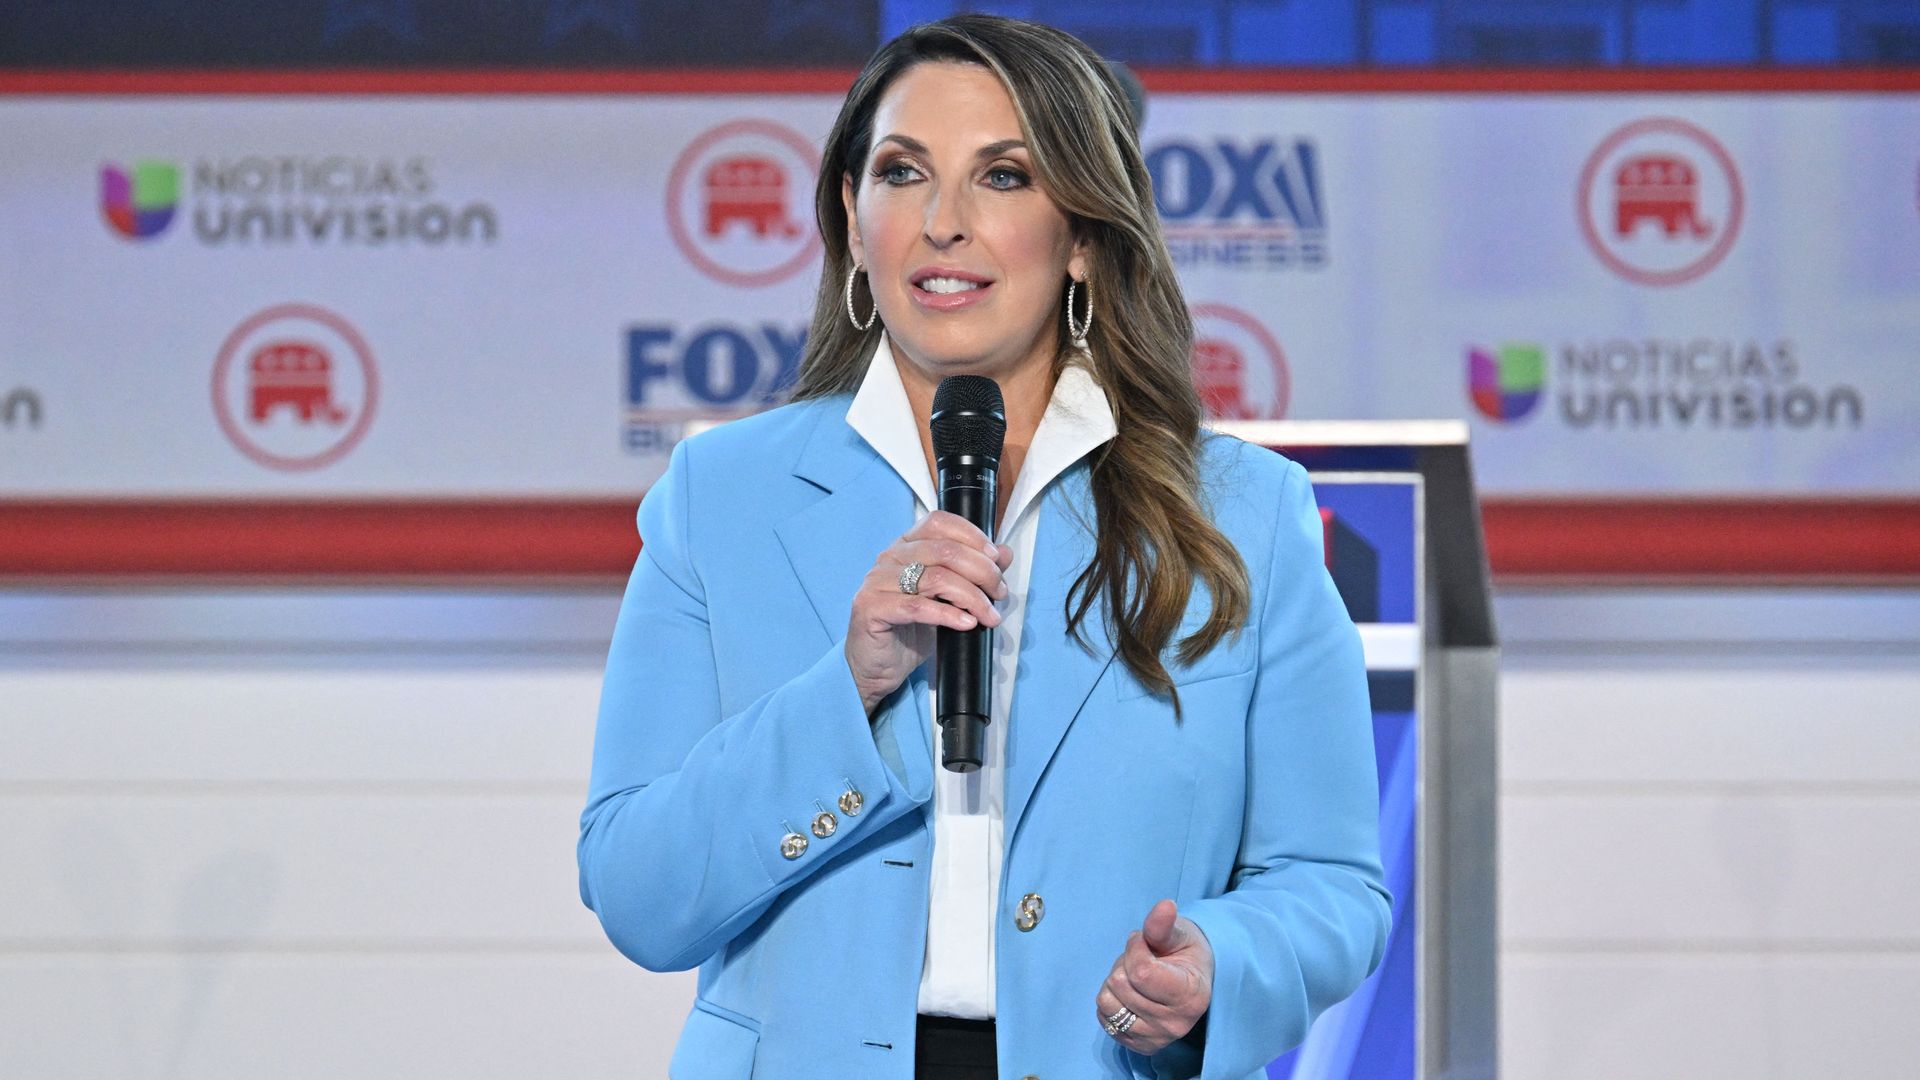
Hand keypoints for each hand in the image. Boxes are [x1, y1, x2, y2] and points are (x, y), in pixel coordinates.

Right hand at [845, 510, 1010, 713]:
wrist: (877, 667)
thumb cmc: (910, 630)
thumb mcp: (948, 598)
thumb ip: (973, 572)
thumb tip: (1004, 553)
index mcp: (906, 545)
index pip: (940, 522)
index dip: (973, 536)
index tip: (996, 559)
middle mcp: (889, 557)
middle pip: (945, 551)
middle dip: (982, 571)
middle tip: (1000, 594)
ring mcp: (877, 581)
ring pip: (937, 578)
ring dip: (972, 597)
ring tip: (989, 615)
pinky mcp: (872, 608)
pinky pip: (918, 607)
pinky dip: (949, 615)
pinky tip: (967, 623)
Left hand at [1095, 899, 1213, 1054]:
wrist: (1192, 981)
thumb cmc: (1184, 953)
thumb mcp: (1178, 934)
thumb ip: (1163, 925)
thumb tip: (1165, 905)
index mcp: (1190, 995)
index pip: (1141, 973)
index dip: (1134, 948)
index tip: (1142, 939)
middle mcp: (1175, 1024)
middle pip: (1120, 985)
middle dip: (1124, 963)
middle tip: (1141, 959)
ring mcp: (1156, 1039)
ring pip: (1107, 1002)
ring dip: (1114, 983)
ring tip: (1134, 976)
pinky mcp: (1140, 1046)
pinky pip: (1104, 1019)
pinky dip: (1111, 1001)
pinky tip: (1129, 994)